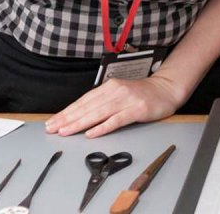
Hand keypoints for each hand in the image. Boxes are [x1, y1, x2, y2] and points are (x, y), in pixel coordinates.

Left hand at [44, 75, 185, 138]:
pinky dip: (103, 127)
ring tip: (66, 131)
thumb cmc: (142, 94)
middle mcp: (115, 91)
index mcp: (109, 87)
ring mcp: (126, 100)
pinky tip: (91, 133)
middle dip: (67, 119)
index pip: (83, 101)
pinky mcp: (137, 109)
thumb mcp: (119, 94)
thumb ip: (103, 102)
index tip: (53, 122)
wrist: (166, 89)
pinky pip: (117, 120)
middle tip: (53, 128)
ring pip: (98, 113)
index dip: (66, 112)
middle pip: (87, 107)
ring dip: (80, 123)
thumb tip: (81, 115)